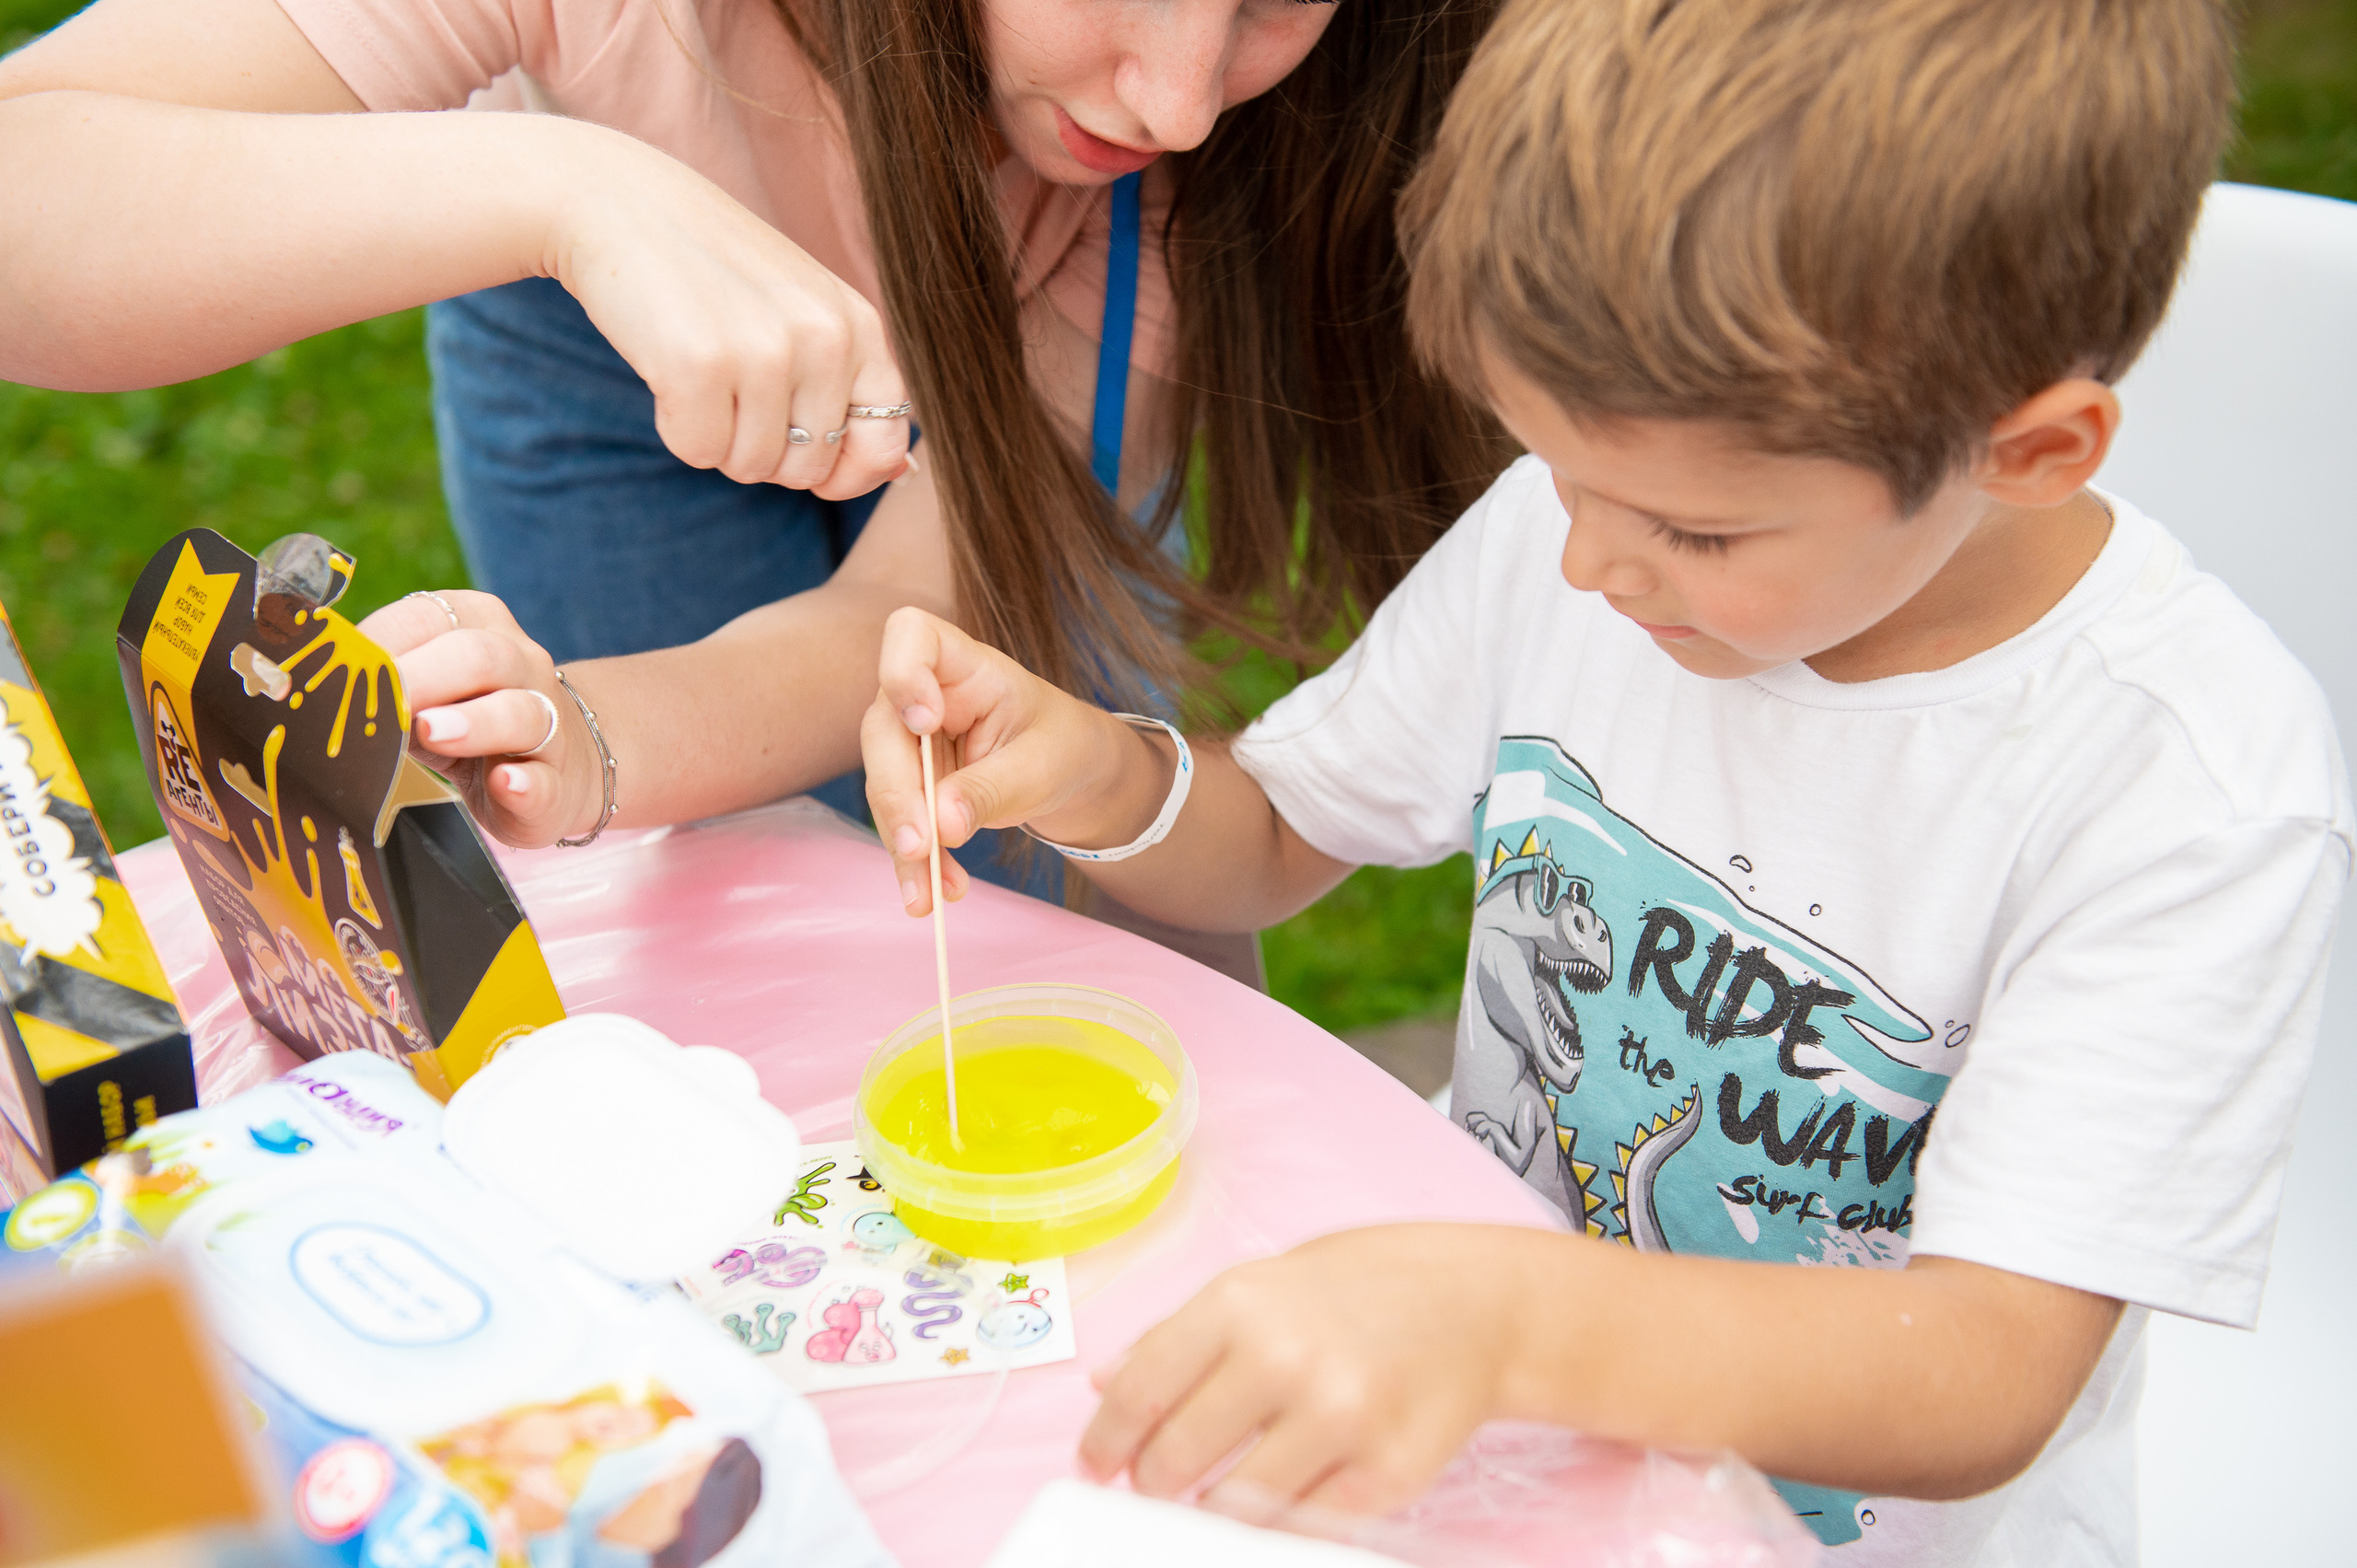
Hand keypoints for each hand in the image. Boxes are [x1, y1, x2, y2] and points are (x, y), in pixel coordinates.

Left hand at [356, 591, 603, 846]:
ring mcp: (548, 723)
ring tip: (432, 732)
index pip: (427, 617)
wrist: (564, 764)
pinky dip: (526, 783)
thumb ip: (379, 680)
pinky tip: (507, 783)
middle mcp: (521, 665)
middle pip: (479, 656)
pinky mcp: (558, 785)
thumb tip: (295, 685)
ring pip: (520, 713)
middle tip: (379, 699)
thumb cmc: (468, 718)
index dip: (380, 641)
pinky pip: (546, 781)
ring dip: (475, 722)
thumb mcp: (425, 688)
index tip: (331, 670)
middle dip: (423, 676)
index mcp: (479, 626)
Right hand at [547, 128, 912, 500]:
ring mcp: (765, 351)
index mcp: (858, 324)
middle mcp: (825, 338)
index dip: (845, 469)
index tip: (801, 448)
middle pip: (807, 469)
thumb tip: (898, 472)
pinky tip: (667, 368)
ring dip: (715, 435)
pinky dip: (675, 426)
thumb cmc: (714, 271)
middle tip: (729, 383)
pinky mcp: (701, 365)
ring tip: (699, 367)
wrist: (618, 203)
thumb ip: (850, 385)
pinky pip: (697, 451)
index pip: (885, 440)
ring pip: (749, 466)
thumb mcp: (802, 312)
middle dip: (763, 448)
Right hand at [861, 607, 1169, 914]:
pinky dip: (915, 862)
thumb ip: (992, 788)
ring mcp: (910, 741)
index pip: (910, 634)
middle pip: (884, 731)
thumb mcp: (1040, 765)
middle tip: (922, 846)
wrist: (1068, 772)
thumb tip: (943, 827)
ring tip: (929, 894)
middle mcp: (924, 695)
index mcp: (964, 666)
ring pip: (885, 787)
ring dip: (905, 843)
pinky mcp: (910, 785)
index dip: (903, 671)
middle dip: (899, 793)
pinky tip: (931, 894)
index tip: (924, 721)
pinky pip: (900, 822)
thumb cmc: (1059, 746)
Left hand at [1078, 1226, 1540, 1517]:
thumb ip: (1179, 1334)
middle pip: (1177, 1459)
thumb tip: (1104, 1384)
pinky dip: (1283, 1521)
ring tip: (1216, 1492)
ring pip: (1235, 1506)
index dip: (1105, 1441)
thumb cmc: (1360, 1288)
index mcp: (1239, 1304)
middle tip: (1158, 1484)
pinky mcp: (1387, 1475)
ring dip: (1213, 1510)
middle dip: (1154, 1483)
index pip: (1140, 1391)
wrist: (1478, 1302)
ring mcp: (1341, 1421)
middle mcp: (1285, 1359)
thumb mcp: (1261, 1281)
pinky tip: (1283, 1493)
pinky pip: (1305, 1527)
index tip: (1096, 1468)